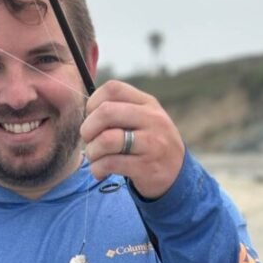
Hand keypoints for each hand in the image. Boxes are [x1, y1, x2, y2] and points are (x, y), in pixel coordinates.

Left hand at [81, 79, 184, 198]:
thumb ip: (120, 109)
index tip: (91, 117)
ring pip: (106, 140)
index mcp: (147, 103)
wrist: (176, 173)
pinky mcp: (145, 167)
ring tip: (94, 158)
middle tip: (88, 139)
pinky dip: (97, 169)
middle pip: (106, 112)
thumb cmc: (149, 143)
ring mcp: (151, 144)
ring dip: (92, 151)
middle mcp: (151, 120)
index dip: (93, 102)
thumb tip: (86, 110)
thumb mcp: (143, 119)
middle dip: (88, 128)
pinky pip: (110, 164)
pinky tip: (100, 171)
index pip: (113, 89)